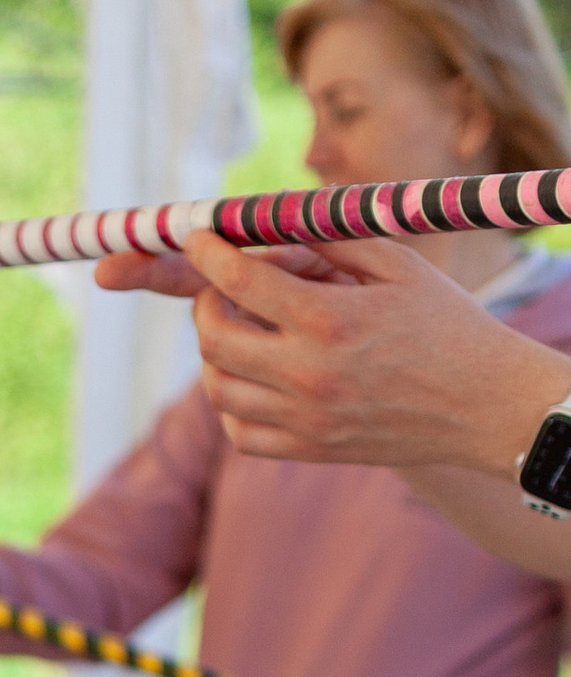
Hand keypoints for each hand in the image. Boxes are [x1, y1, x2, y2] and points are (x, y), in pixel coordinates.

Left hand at [108, 231, 568, 476]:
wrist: (480, 402)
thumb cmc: (444, 323)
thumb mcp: (396, 264)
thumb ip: (330, 241)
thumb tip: (275, 227)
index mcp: (328, 318)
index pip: (241, 282)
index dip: (208, 255)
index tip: (197, 240)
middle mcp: (307, 373)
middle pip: (212, 340)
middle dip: (205, 305)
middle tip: (220, 290)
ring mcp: (304, 418)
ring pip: (217, 389)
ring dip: (213, 354)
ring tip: (238, 332)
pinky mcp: (309, 449)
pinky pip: (240, 433)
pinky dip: (230, 404)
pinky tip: (249, 380)